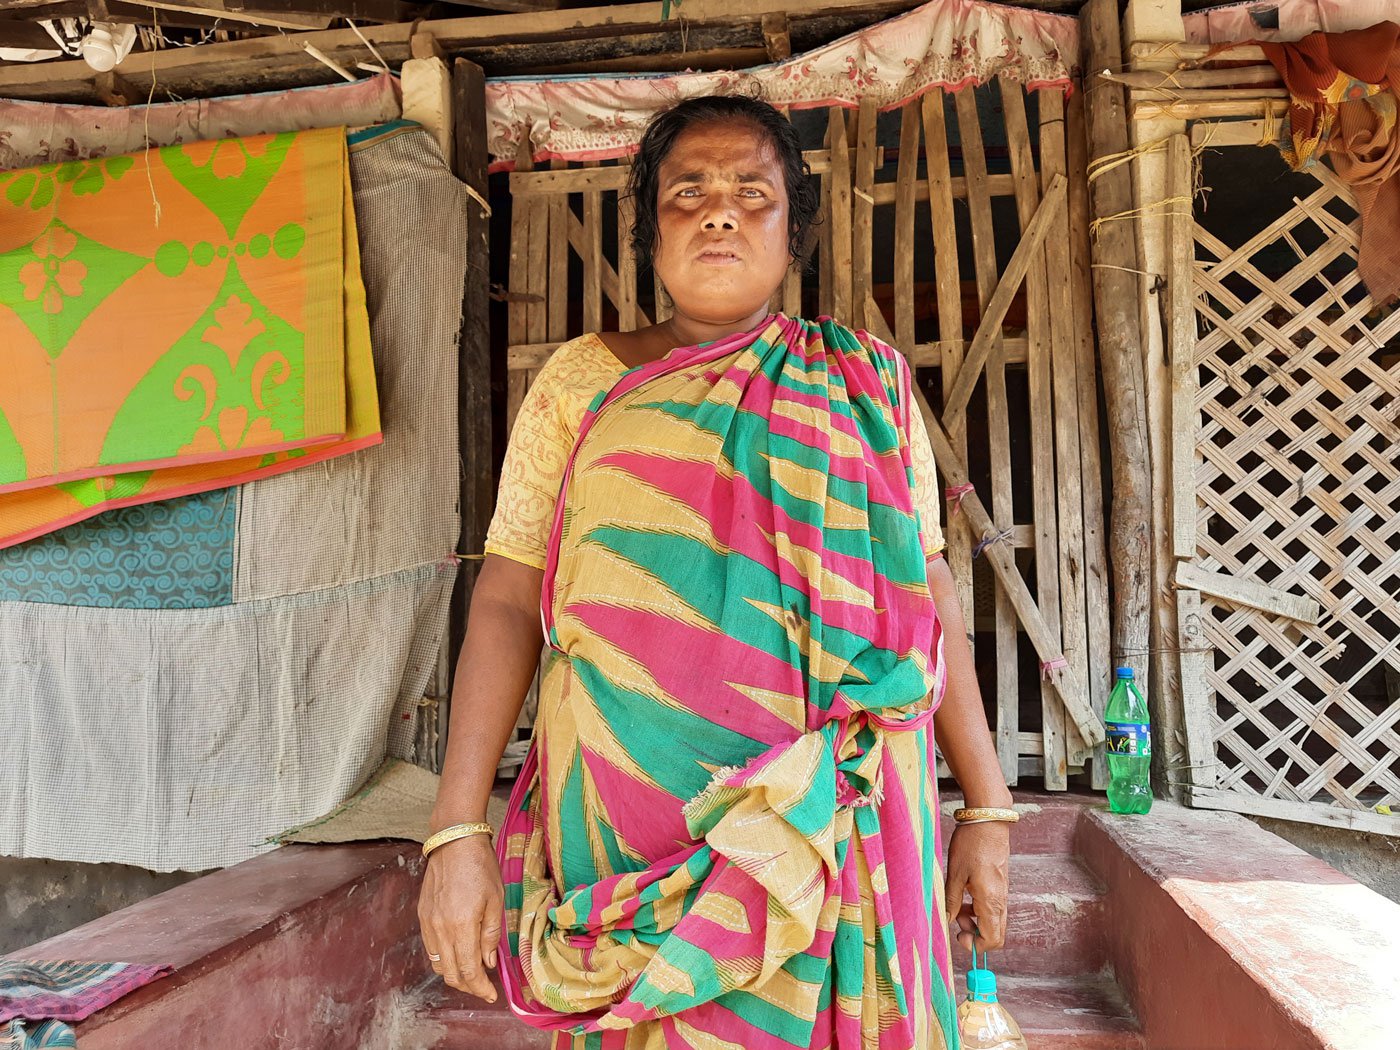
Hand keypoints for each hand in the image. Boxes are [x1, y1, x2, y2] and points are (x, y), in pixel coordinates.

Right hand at [418, 834, 503, 999]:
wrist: (454, 842)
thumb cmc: (480, 867)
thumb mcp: (495, 900)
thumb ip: (491, 935)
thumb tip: (489, 962)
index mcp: (462, 926)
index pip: (469, 971)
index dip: (480, 988)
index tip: (491, 995)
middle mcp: (440, 929)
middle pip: (450, 973)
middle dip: (468, 985)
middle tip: (483, 986)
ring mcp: (428, 923)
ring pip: (438, 963)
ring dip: (454, 974)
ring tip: (471, 972)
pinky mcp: (422, 916)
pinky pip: (431, 948)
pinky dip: (444, 957)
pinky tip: (458, 953)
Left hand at [944, 821, 1010, 952]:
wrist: (989, 820)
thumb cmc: (971, 844)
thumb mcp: (955, 873)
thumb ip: (952, 901)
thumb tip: (948, 920)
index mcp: (991, 901)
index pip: (992, 939)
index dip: (975, 945)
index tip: (958, 935)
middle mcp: (1001, 900)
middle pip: (996, 934)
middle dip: (975, 934)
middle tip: (955, 920)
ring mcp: (1002, 893)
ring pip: (994, 920)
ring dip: (975, 921)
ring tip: (956, 906)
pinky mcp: (1000, 885)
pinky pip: (992, 907)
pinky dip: (979, 909)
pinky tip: (964, 895)